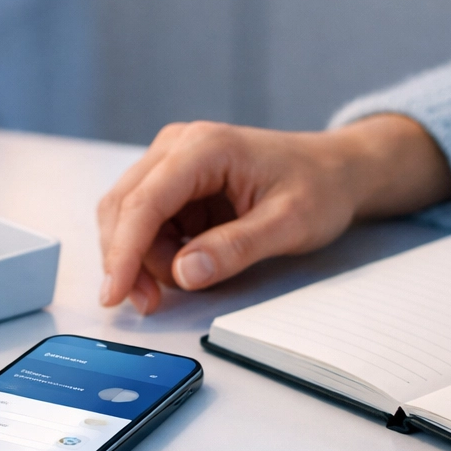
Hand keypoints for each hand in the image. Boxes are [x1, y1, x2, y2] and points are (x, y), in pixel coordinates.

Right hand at [97, 114, 450, 312]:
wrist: (336, 170)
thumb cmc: (319, 188)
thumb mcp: (289, 224)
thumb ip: (236, 248)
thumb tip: (183, 274)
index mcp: (204, 147)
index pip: (144, 202)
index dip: (124, 252)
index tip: (114, 294)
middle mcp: (177, 146)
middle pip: (122, 207)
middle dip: (127, 260)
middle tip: (148, 305)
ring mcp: (173, 162)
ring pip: (128, 217)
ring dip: (143, 258)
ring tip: (187, 281)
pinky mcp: (175, 183)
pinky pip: (147, 222)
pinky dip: (156, 251)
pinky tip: (189, 263)